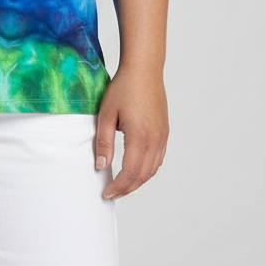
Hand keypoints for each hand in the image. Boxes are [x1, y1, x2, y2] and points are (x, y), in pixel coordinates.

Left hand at [95, 64, 168, 199]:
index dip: (118, 186)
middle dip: (127, 189)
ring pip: (153, 169)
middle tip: (112, 194)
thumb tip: (100, 166)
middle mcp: (155, 140)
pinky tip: (136, 170)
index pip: (130, 172)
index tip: (106, 193)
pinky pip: (158, 159)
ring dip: (138, 181)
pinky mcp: (164, 132)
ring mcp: (162, 136)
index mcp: (140, 137)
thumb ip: (103, 142)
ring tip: (122, 186)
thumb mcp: (106, 114)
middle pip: (143, 176)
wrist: (144, 70)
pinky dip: (147, 170)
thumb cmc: (124, 88)